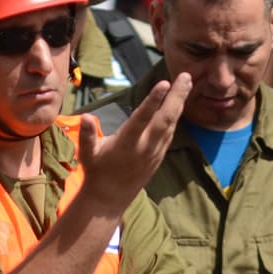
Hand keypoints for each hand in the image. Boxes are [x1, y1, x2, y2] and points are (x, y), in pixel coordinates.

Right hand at [78, 72, 190, 209]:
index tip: (164, 83)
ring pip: (171, 124)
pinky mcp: (159, 154)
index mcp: (127, 143)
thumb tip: (86, 116)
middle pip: (165, 118)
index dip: (153, 100)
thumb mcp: (87, 154)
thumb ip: (86, 134)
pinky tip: (180, 102)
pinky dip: (176, 115)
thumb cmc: (96, 170)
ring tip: (186, 83)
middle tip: (186, 76)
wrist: (110, 197)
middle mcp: (144, 146)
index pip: (142, 118)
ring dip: (180, 102)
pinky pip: (171, 132)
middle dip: (177, 96)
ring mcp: (155, 151)